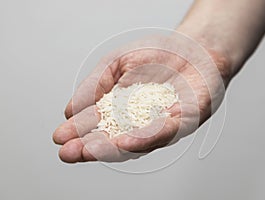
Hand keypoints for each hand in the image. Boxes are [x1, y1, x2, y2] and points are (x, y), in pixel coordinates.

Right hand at [52, 35, 229, 162]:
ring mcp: (159, 126)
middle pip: (113, 141)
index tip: (59, 137)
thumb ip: (95, 85)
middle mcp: (139, 124)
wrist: (192, 47)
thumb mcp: (116, 64)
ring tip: (88, 150)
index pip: (97, 126)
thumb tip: (70, 110)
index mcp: (121, 112)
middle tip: (68, 153)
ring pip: (134, 144)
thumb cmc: (155, 56)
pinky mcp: (181, 123)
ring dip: (111, 148)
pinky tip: (123, 141)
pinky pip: (162, 133)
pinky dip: (142, 138)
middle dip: (89, 148)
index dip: (79, 133)